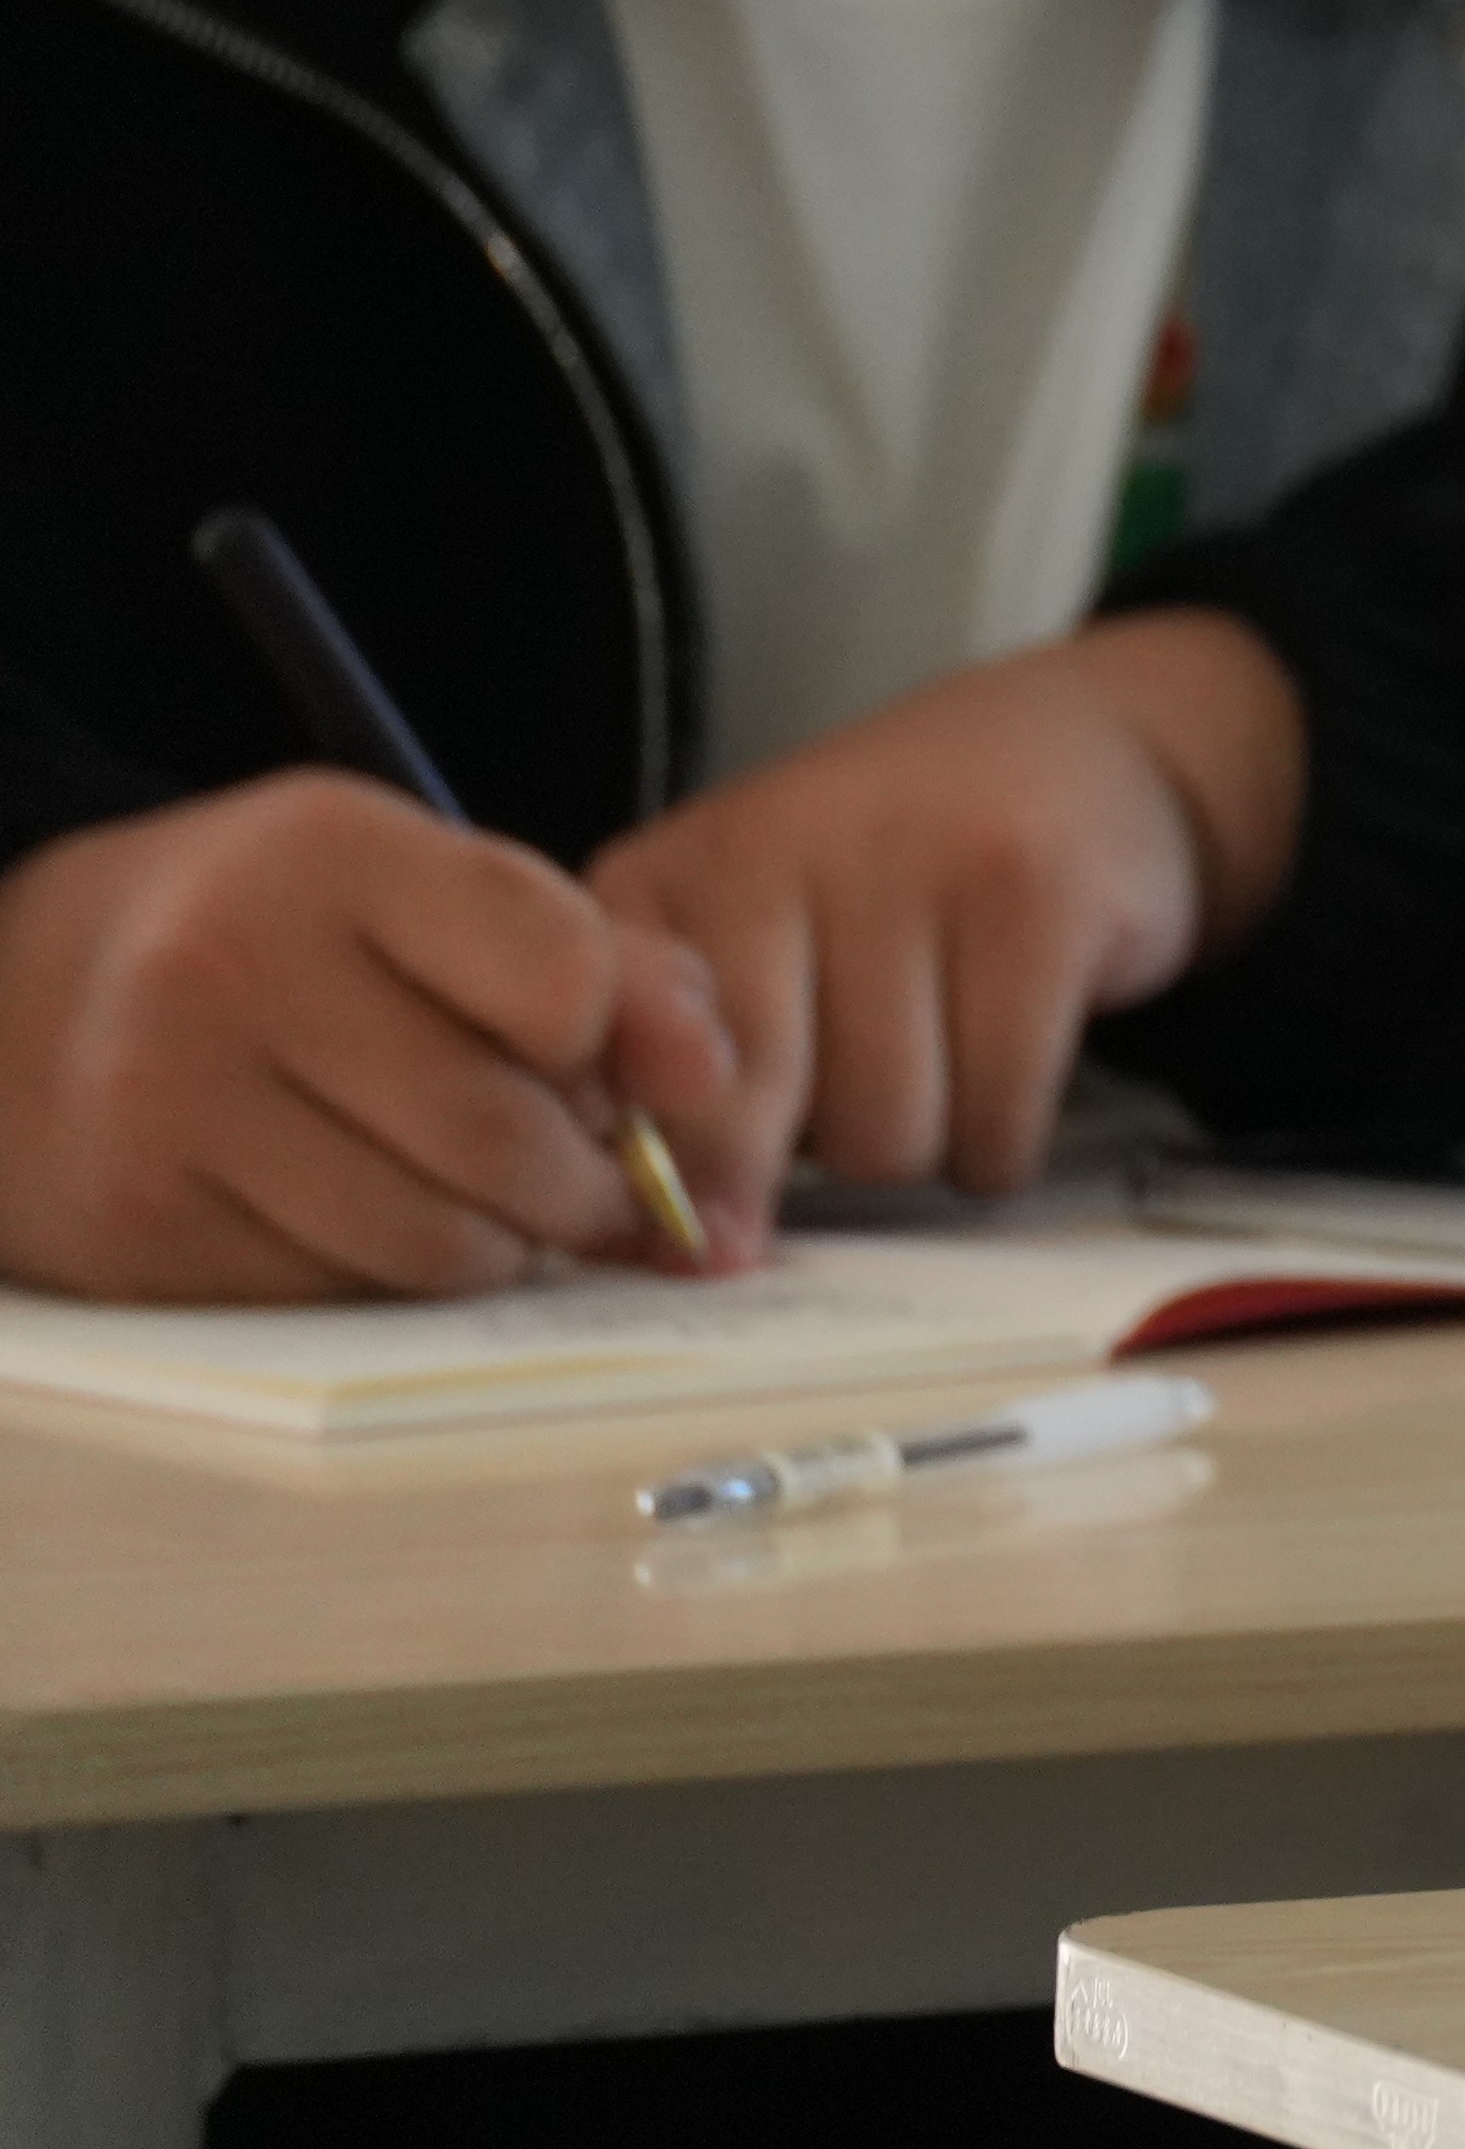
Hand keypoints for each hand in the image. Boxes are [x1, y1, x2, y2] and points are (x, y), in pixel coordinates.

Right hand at [0, 773, 738, 1297]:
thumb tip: (711, 1070)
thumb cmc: (267, 935)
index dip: (615, 1039)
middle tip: (601, 1182)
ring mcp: (166, 1111)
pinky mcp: (137, 1230)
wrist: (9, 1003)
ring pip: (427, 1239)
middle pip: (500, 1133)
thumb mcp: (419, 885)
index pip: (560, 976)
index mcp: (328, 856)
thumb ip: (591, 952)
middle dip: (590, 1182)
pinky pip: (338, 1292)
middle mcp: (228, 973)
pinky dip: (403, 1282)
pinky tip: (395, 1227)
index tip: (605, 1061)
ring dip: (509, 1248)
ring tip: (512, 1212)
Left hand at [587, 612, 1303, 1209]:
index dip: (658, 1166)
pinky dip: (1002, 1139)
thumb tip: (689, 1244)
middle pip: (744, 1120)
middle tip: (824, 1138)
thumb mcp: (745, 939)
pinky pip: (998, 1116)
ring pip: (882, 1136)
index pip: (610, 1073)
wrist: (1080, 748)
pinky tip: (1004, 1069)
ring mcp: (911, 862)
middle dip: (787, 1168)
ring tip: (933, 1063)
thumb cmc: (891, 884)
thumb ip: (678, 1072)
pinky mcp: (1038, 895)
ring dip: (915, 1147)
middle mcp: (771, 846)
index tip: (697, 1210)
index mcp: (668, 873)